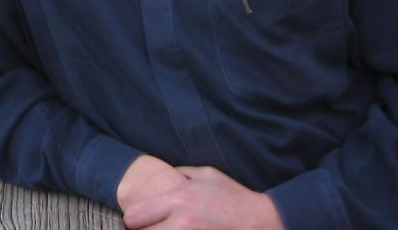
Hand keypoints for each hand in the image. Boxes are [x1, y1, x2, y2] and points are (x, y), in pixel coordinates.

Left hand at [119, 159, 283, 229]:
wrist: (263, 222)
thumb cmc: (234, 197)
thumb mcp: (206, 174)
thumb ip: (181, 174)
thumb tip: (165, 174)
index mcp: (178, 200)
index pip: (135, 216)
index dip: (135, 219)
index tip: (140, 221)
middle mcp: (180, 222)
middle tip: (153, 227)